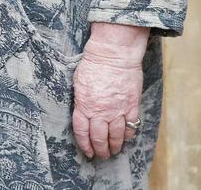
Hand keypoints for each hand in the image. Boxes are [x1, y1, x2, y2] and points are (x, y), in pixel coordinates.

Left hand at [72, 23, 147, 159]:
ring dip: (115, 146)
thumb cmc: (93, 64)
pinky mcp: (131, 106)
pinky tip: (125, 137)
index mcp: (84, 105)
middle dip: (100, 150)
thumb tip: (83, 111)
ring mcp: (117, 110)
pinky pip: (130, 127)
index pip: (82, 131)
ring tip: (114, 150)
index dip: (84, 144)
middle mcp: (100, 111)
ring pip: (116, 137)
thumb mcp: (78, 81)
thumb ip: (81, 100)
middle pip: (99, 138)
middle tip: (102, 154)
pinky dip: (128, 135)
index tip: (87, 151)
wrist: (113, 54)